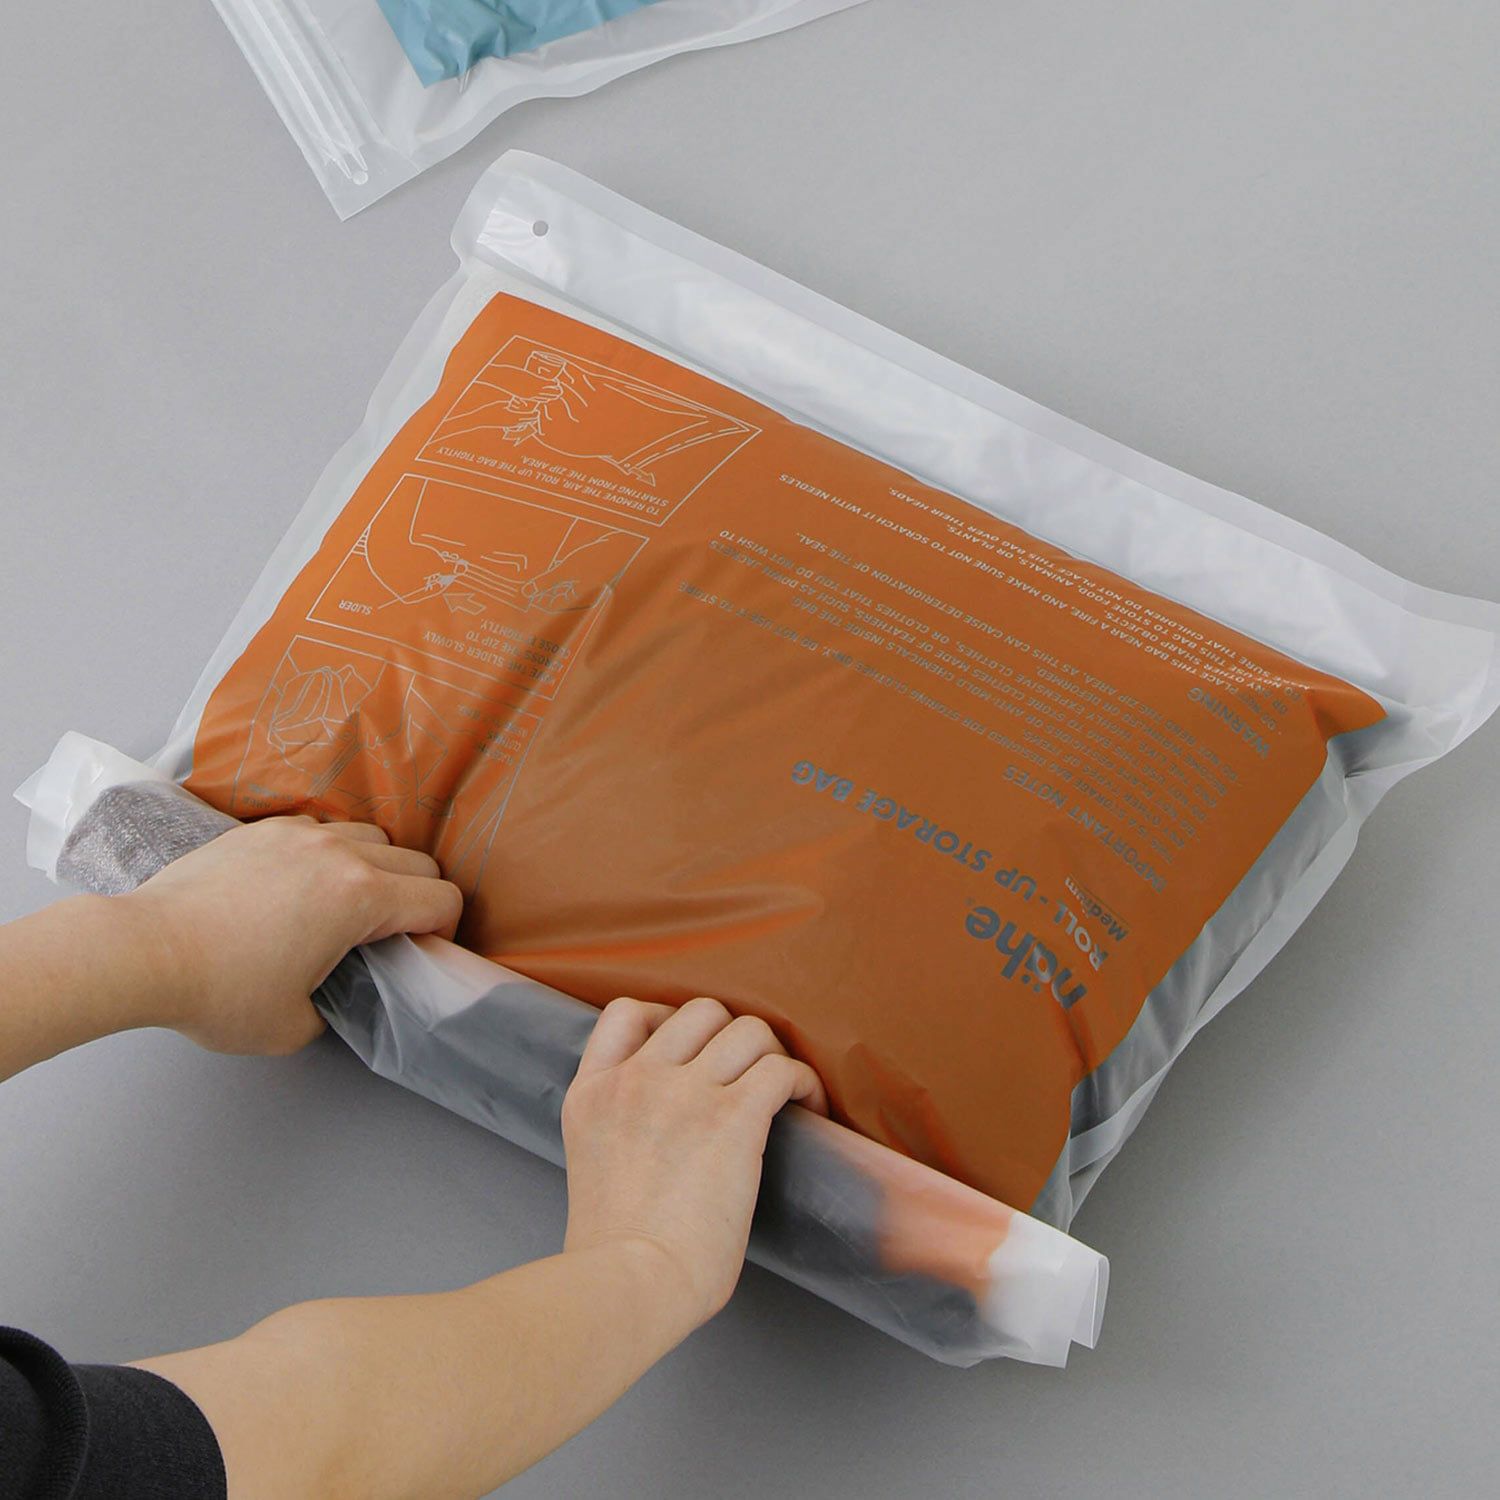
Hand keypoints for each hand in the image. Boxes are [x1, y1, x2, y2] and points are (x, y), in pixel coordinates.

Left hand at [119, 816, 462, 1055]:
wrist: (143, 950)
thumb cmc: (217, 991)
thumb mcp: (293, 1026)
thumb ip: (340, 1005)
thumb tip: (344, 994)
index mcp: (360, 898)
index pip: (442, 899)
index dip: (446, 931)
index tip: (425, 952)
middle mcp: (339, 854)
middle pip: (418, 861)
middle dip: (419, 898)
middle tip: (394, 933)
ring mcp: (299, 834)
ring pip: (373, 836)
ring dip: (379, 867)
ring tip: (350, 903)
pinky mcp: (262, 829)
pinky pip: (322, 828)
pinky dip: (330, 852)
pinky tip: (302, 885)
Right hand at [561, 996, 827, 1331]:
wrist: (629, 1282)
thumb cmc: (617, 1252)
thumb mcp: (592, 1164)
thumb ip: (619, 1129)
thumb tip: (664, 1135)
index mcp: (593, 1093)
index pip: (626, 1012)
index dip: (666, 1017)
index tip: (692, 1049)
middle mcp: (636, 1079)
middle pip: (700, 1011)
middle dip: (731, 1035)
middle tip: (747, 1074)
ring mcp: (683, 1093)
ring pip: (748, 1030)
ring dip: (771, 1055)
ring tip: (783, 1089)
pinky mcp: (732, 1117)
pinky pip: (781, 1069)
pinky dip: (803, 1082)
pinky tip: (809, 1107)